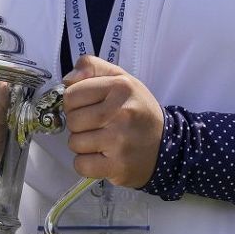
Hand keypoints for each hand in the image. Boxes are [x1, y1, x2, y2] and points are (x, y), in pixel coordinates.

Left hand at [61, 56, 164, 187]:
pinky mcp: (118, 165)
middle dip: (78, 124)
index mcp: (120, 87)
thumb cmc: (138, 110)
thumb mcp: (121, 79)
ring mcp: (119, 141)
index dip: (74, 102)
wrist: (167, 143)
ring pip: (75, 143)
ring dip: (82, 144)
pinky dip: (86, 163)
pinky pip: (82, 165)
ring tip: (100, 140)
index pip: (72, 94)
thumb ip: (92, 68)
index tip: (86, 106)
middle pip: (73, 120)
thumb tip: (67, 80)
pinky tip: (100, 156)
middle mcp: (121, 112)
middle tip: (95, 125)